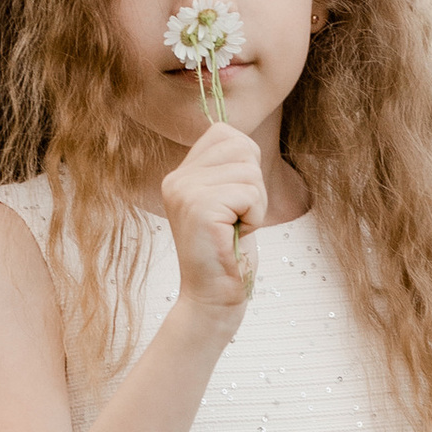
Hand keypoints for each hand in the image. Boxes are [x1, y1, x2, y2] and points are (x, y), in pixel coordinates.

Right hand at [160, 121, 267, 325]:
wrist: (213, 297)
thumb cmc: (228, 252)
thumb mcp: (227, 200)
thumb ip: (230, 168)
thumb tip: (245, 139)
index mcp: (180, 174)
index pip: (225, 133)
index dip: (246, 164)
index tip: (234, 201)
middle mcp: (177, 179)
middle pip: (242, 147)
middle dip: (254, 185)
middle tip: (237, 217)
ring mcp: (185, 191)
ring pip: (249, 171)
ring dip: (255, 204)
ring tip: (234, 228)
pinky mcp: (200, 207)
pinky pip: (250, 193)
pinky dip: (254, 217)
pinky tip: (235, 235)